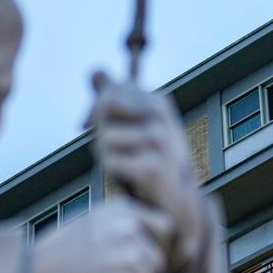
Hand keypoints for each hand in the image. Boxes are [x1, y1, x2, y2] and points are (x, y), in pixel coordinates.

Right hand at [20, 195, 170, 272]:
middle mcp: (131, 230)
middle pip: (157, 261)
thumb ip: (118, 229)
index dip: (154, 247)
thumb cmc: (49, 261)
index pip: (164, 227)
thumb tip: (146, 245)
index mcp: (121, 211)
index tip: (137, 261)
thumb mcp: (86, 227)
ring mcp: (131, 259)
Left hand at [88, 72, 203, 272]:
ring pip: (105, 139)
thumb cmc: (152, 162)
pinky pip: (110, 162)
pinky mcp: (153, 166)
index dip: (96, 114)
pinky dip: (114, 174)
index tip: (101, 129)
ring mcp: (159, 140)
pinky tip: (131, 180)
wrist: (178, 203)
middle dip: (102, 133)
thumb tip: (95, 69)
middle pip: (104, 111)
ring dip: (108, 157)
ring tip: (128, 167)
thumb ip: (113, 97)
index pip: (108, 93)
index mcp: (157, 102)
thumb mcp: (133, 126)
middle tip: (119, 152)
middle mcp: (161, 116)